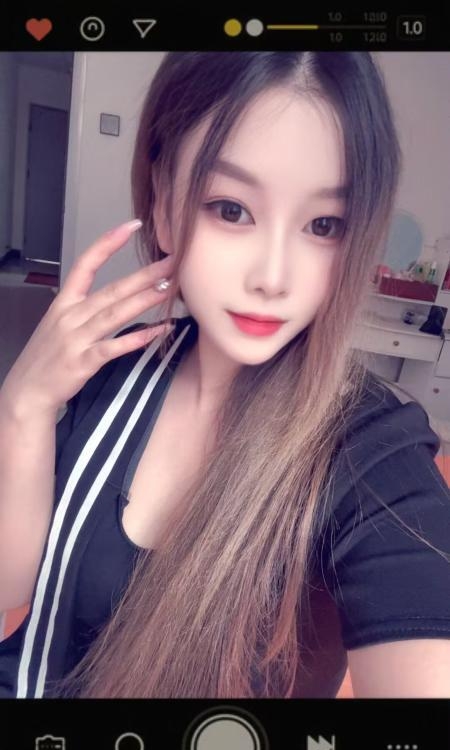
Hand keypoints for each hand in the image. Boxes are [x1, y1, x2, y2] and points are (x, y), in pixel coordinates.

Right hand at [1, 220, 175, 416]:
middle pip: (111, 290)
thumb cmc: (47, 358)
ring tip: (170, 289)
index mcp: (64, 303)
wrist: (27, 392)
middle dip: (144, 275)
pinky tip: (158, 331)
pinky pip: (114, 347)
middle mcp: (70, 316)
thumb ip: (85, 309)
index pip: (85, 264)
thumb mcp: (58, 324)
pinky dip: (137, 339)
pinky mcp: (83, 362)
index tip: (131, 226)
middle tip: (172, 262)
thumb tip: (116, 296)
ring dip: (145, 300)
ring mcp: (76, 339)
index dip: (108, 243)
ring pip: (115, 314)